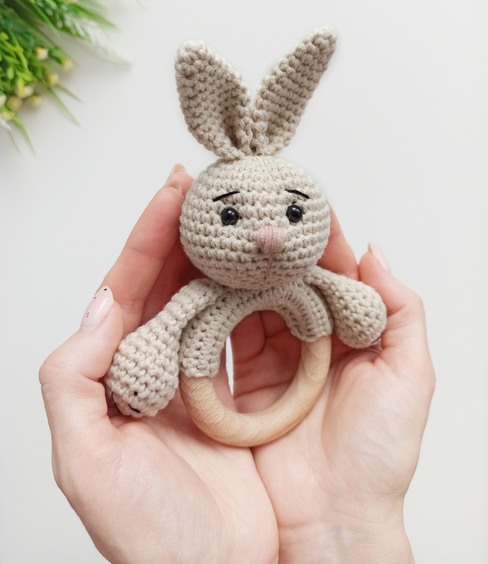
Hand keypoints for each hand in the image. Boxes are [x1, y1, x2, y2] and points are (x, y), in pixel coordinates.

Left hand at [40, 166, 278, 563]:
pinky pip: (267, 329)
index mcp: (126, 373)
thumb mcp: (87, 462)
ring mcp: (220, 377)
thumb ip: (74, 378)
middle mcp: (172, 366)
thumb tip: (103, 304)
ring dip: (234, 253)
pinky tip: (279, 266)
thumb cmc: (152, 537)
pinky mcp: (263, 392)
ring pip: (225, 296)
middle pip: (180, 280)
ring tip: (247, 211)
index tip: (171, 188)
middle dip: (193, 229)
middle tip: (213, 183)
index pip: (133, 287)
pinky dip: (273, 294)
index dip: (148, 235)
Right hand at [231, 210, 434, 563]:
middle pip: (285, 280)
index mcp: (351, 332)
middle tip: (248, 211)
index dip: (319, 236)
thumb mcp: (409, 377)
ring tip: (222, 237)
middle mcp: (310, 340)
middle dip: (268, 246)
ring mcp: (274, 360)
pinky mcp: (241, 383)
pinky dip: (213, 311)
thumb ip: (401, 312)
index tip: (299, 200)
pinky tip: (203, 285)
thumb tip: (375, 252)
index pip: (333, 270)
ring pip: (251, 302)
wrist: (332, 524)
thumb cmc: (378, 457)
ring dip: (237, 272)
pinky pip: (223, 338)